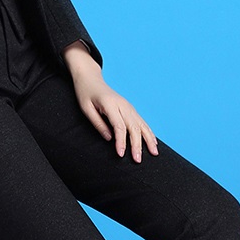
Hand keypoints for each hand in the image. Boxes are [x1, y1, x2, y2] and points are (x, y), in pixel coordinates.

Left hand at [62, 41, 158, 162]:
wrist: (90, 79)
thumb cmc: (85, 93)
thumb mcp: (86, 109)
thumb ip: (97, 123)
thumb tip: (110, 139)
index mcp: (110, 104)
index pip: (119, 126)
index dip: (121, 141)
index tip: (121, 154)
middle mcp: (122, 104)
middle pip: (133, 126)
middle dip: (137, 144)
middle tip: (137, 160)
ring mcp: (128, 106)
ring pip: (141, 124)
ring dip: (148, 139)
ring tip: (154, 153)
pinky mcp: (130, 108)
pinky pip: (141, 121)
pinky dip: (148, 132)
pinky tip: (154, 141)